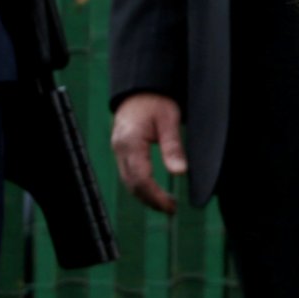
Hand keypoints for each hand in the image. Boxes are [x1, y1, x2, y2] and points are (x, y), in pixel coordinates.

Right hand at [111, 92, 186, 213]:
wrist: (139, 89)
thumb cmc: (156, 101)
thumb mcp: (169, 119)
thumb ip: (173, 146)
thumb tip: (180, 172)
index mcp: (130, 143)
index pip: (140, 178)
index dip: (155, 196)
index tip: (171, 206)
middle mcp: (120, 150)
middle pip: (132, 184)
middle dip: (150, 200)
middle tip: (171, 209)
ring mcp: (118, 151)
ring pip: (128, 181)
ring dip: (145, 196)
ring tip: (165, 204)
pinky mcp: (121, 151)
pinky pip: (128, 174)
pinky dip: (140, 186)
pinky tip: (154, 191)